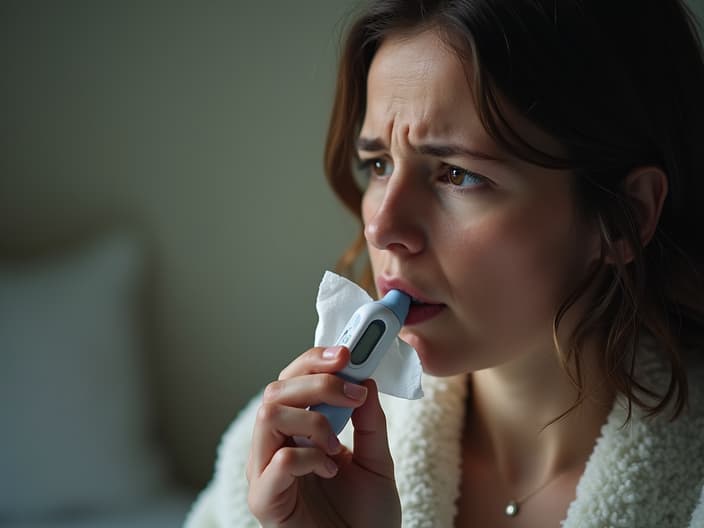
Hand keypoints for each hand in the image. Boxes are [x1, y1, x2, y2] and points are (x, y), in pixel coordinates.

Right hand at [246, 346, 401, 526]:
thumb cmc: (365, 517)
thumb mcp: (376, 460)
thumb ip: (369, 422)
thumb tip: (365, 379)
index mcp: (296, 432)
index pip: (291, 381)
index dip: (314, 361)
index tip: (347, 353)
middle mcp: (275, 447)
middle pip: (276, 390)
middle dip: (317, 382)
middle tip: (352, 393)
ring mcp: (266, 473)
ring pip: (269, 417)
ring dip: (312, 419)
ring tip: (337, 443)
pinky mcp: (265, 501)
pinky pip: (278, 462)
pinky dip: (309, 457)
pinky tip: (329, 470)